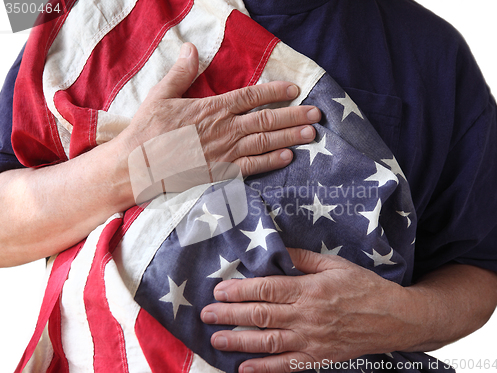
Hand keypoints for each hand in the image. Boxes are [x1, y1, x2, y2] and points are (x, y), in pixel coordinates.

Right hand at [117, 42, 319, 176]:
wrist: (137, 167)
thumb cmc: (147, 131)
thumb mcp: (160, 96)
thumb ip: (181, 73)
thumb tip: (190, 48)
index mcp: (212, 108)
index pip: (251, 96)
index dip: (275, 92)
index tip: (294, 90)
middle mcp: (224, 129)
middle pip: (266, 120)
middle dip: (294, 116)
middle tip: (316, 114)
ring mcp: (224, 153)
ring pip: (264, 142)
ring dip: (290, 137)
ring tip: (311, 134)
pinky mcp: (220, 173)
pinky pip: (251, 167)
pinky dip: (271, 162)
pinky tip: (288, 158)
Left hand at [201, 248, 416, 372]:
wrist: (393, 318)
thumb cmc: (363, 287)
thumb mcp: (335, 264)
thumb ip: (304, 258)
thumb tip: (277, 252)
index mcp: (310, 290)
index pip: (267, 289)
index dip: (240, 291)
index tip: (219, 291)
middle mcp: (307, 316)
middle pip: (261, 315)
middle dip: (230, 315)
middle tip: (206, 314)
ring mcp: (312, 340)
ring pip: (268, 341)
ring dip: (239, 341)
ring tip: (216, 339)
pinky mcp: (318, 357)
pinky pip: (286, 366)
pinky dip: (264, 369)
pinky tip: (243, 369)